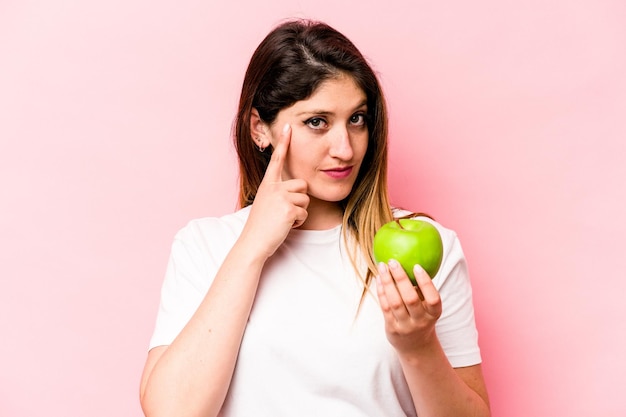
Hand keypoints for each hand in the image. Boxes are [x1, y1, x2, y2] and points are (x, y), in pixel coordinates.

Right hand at [241, 124, 308, 258]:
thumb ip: (277, 193)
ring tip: (283, 220)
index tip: (288, 126)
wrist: (253, 243)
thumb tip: (295, 190)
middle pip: (302, 185)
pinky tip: (285, 226)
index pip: (276, 160)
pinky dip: (298, 222)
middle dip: (299, 200)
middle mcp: (273, 187)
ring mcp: (280, 197)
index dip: (283, 143)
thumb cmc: (260, 226)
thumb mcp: (265, 203)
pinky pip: (304, 213)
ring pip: (305, 200)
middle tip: (284, 213)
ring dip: (299, 212)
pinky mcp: (288, 209)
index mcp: (267, 184)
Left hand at [376, 259, 442, 355]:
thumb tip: (411, 257)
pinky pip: (385, 307)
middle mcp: (421, 321)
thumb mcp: (428, 307)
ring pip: (394, 302)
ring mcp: (406, 326)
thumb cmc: (422, 317)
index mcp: (434, 314)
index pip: (433, 298)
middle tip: (393, 261)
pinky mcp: (392, 328)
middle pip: (410, 299)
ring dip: (387, 282)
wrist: (416, 346)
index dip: (425, 282)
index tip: (416, 266)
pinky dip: (381, 291)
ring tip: (383, 266)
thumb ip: (422, 289)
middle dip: (401, 278)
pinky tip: (379, 279)